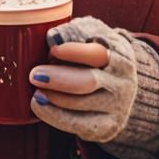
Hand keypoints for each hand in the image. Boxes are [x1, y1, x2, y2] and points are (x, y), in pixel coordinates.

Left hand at [28, 16, 138, 142]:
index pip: (97, 52)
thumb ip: (74, 31)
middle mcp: (123, 82)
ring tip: (35, 88)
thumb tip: (52, 37)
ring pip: (80, 103)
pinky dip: (53, 114)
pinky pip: (77, 124)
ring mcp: (117, 106)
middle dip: (58, 78)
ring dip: (53, 95)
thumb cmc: (95, 56)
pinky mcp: (107, 127)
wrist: (120, 88)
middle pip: (89, 81)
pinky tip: (39, 103)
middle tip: (34, 74)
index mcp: (120, 54)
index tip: (51, 47)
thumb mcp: (92, 35)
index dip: (73, 50)